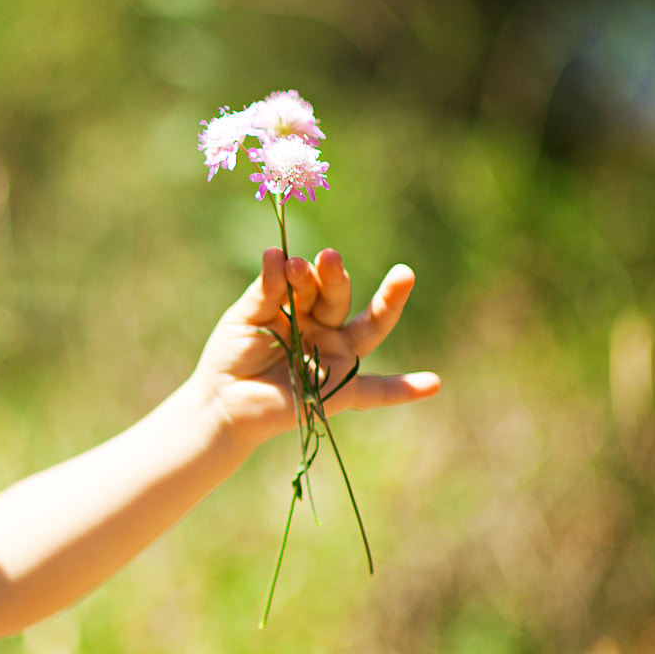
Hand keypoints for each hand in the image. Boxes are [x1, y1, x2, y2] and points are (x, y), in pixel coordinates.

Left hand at [192, 247, 440, 446]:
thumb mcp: (245, 316)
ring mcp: (335, 358)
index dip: (303, 273)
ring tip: (403, 274)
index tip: (288, 262)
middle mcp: (323, 328)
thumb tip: (276, 254)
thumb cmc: (232, 354)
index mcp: (302, 307)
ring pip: (367, 328)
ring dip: (387, 302)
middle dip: (333, 278)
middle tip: (327, 258)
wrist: (221, 400)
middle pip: (337, 299)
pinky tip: (432, 384)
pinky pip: (375, 392)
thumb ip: (265, 291)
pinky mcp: (338, 392)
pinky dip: (402, 390)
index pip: (311, 283)